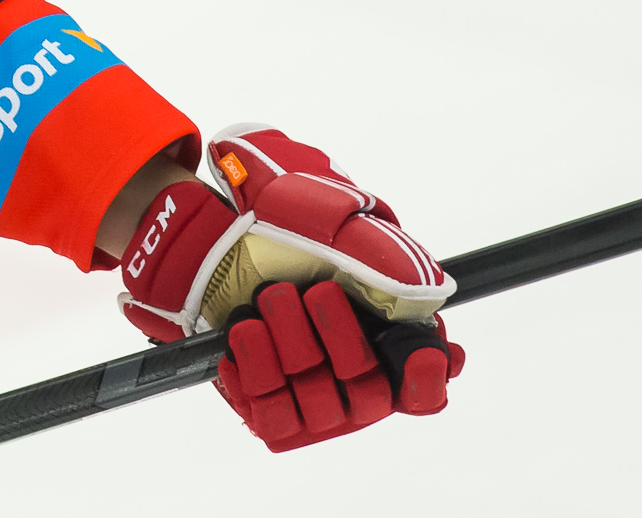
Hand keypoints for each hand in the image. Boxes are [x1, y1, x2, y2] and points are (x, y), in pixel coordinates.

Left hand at [117, 124, 463, 450]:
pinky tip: (244, 333)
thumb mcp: (339, 225)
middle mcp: (354, 384)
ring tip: (267, 299)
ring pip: (318, 405)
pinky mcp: (267, 409)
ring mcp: (311, 402)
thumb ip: (387, 255)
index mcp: (386, 347)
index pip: (424, 392)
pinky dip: (255, 372)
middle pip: (369, 394)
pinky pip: (270, 416)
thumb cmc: (287, 232)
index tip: (419, 351)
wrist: (215, 240)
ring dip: (290, 344)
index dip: (426, 378)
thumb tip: (421, 295)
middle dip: (343, 338)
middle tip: (315, 292)